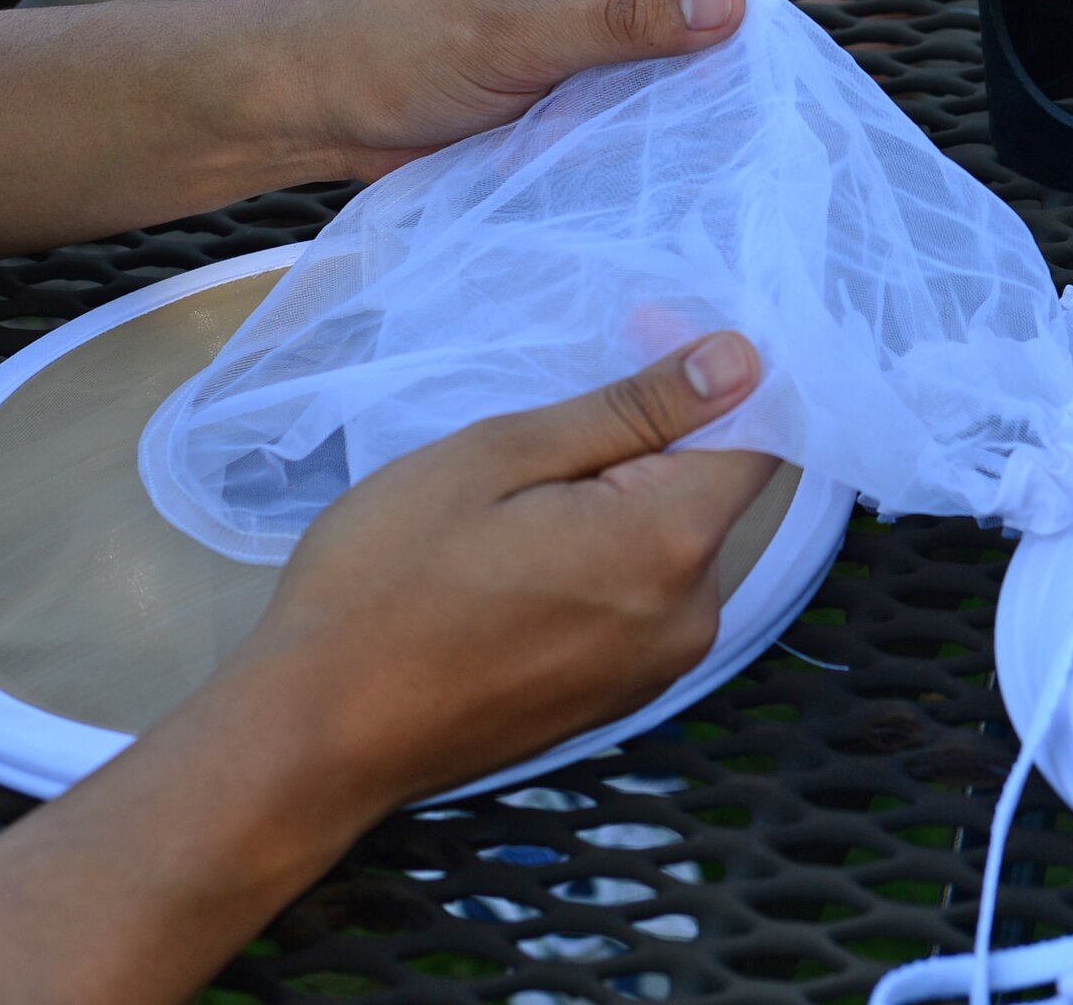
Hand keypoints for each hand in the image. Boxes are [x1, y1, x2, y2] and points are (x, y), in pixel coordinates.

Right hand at [241, 331, 777, 809]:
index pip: (754, 433)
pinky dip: (597, 562)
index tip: (628, 338)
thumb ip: (631, 410)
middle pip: (706, 492)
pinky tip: (511, 564)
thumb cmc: (386, 580)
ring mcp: (657, 669)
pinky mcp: (619, 698)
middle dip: (644, 443)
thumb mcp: (498, 457)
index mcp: (669, 545)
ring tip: (507, 507)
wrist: (318, 733)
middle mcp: (691, 617)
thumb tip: (740, 360)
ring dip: (613, 505)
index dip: (704, 374)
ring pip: (668, 546)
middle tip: (532, 433)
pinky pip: (638, 600)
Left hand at [265, 0, 745, 182]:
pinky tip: (581, 103)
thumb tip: (728, 6)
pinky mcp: (577, 12)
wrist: (325, 99)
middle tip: (606, 84)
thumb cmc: (391, 49)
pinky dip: (625, 82)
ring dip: (642, 64)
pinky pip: (641, 46)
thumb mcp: (512, 37)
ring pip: (671, 12)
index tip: (704, 52)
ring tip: (576, 95)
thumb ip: (625, 21)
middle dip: (664, 28)